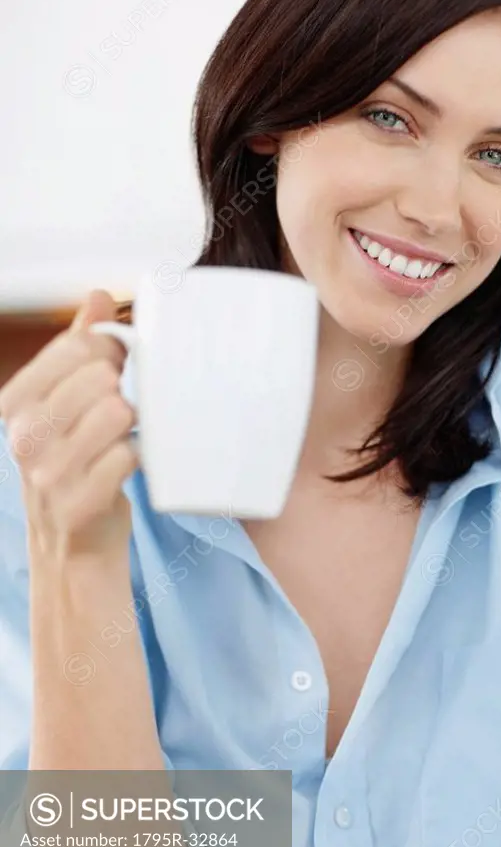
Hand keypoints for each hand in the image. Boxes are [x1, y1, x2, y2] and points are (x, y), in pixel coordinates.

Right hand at [0, 289, 138, 559]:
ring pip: (116, 412)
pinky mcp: (80, 503)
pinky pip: (128, 455)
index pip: (75, 347)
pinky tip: (129, 462)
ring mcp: (49, 472)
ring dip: (133, 424)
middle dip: (123, 388)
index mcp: (15, 402)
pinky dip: (138, 456)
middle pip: (99, 377)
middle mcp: (24, 435)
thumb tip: (96, 297)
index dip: (110, 352)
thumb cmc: (74, 468)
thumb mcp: (63, 406)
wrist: (73, 549)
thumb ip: (77, 350)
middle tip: (125, 409)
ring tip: (126, 436)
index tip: (118, 369)